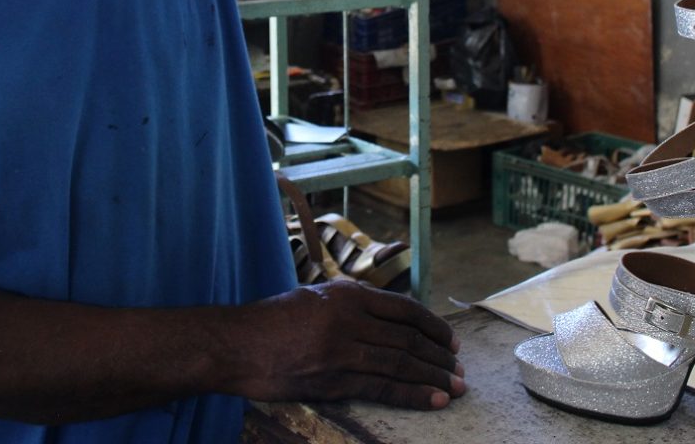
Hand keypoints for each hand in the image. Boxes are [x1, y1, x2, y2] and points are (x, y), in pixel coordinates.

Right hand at [236, 280, 465, 409]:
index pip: (404, 309)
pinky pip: (382, 387)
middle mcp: (348, 318)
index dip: (432, 327)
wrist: (234, 344)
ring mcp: (341, 349)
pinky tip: (434, 400)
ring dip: (434, 377)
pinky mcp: (332, 380)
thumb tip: (388, 322)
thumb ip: (350, 306)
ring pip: (400, 363)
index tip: (450, 342)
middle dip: (439, 356)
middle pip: (407, 338)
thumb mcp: (314, 297)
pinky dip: (413, 394)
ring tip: (456, 388)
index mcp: (347, 294)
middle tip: (460, 370)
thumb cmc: (270, 321)